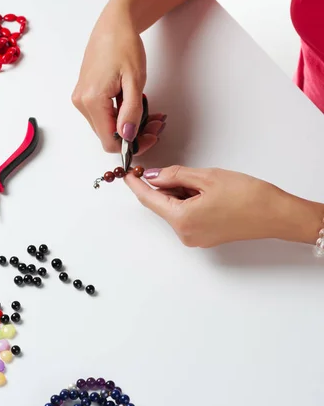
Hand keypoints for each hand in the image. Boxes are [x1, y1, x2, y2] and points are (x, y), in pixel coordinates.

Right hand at [72, 1, 165, 152]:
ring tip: (150, 113)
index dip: (132, 144)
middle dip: (134, 134)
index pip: (109, 141)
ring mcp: (81, 98)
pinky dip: (122, 115)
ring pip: (107, 126)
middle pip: (108, 135)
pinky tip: (135, 105)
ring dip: (129, 125)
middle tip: (155, 124)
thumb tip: (127, 135)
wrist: (114, 24)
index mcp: (92, 100)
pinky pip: (104, 115)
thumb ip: (131, 111)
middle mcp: (82, 102)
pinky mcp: (85, 94)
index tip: (150, 137)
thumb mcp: (135, 80)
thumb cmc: (124, 45)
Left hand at [125, 166, 322, 246]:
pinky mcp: (206, 236)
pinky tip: (204, 190)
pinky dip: (188, 201)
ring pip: (175, 210)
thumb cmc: (248, 196)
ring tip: (201, 180)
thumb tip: (155, 176)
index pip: (149, 200)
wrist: (277, 214)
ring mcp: (196, 238)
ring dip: (178, 193)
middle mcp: (185, 234)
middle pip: (162, 205)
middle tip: (171, 167)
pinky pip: (187, 216)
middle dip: (163, 186)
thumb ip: (175, 176)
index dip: (136, 184)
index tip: (127, 173)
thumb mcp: (206, 177)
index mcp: (182, 220)